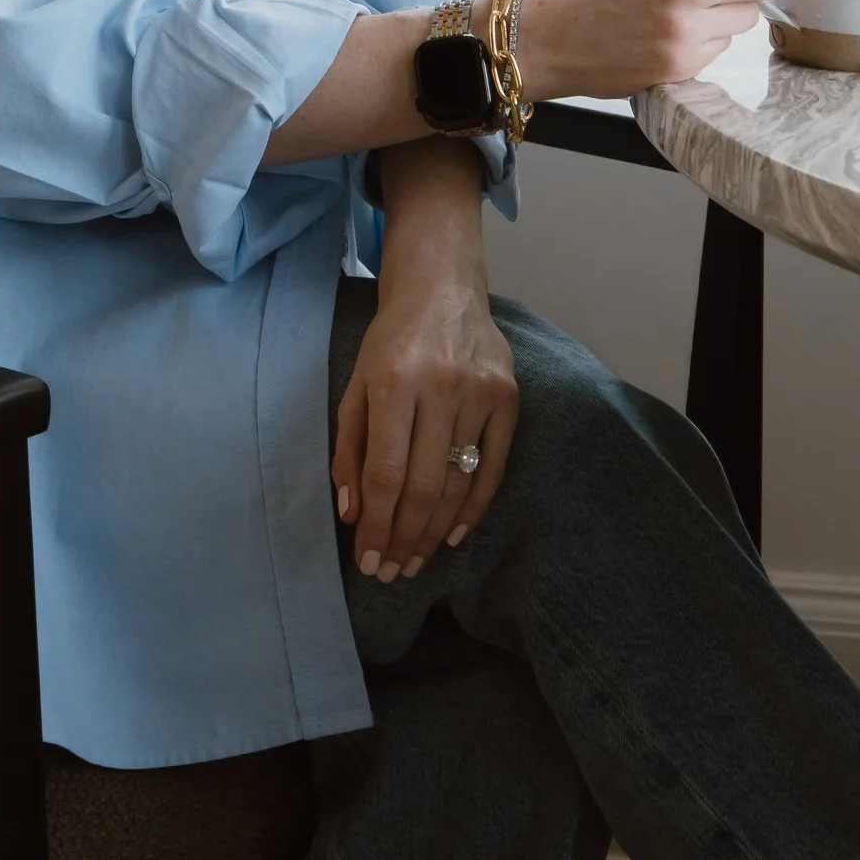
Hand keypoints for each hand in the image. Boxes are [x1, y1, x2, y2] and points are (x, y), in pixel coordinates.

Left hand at [332, 156, 517, 580]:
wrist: (443, 286)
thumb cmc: (390, 339)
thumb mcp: (355, 385)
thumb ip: (350, 449)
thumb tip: (354, 514)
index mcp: (394, 381)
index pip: (387, 474)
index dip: (378, 526)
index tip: (369, 562)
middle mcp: (440, 386)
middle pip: (424, 487)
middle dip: (405, 540)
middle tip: (392, 573)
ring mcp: (480, 392)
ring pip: (459, 484)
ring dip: (436, 533)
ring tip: (416, 562)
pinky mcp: (509, 397)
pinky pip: (494, 467)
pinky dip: (475, 508)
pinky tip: (453, 535)